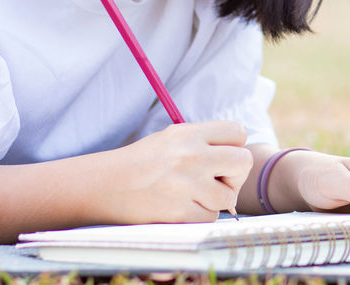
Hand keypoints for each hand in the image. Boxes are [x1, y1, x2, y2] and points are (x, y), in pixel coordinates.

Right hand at [97, 120, 252, 223]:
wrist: (106, 185)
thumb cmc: (142, 162)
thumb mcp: (172, 137)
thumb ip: (205, 141)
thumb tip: (238, 155)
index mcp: (189, 133)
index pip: (238, 132)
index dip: (234, 146)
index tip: (222, 157)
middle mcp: (191, 155)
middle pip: (243, 162)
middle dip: (235, 175)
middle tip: (218, 180)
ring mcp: (187, 184)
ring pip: (228, 197)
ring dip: (215, 201)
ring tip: (192, 195)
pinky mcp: (180, 212)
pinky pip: (209, 218)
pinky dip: (199, 217)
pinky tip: (181, 208)